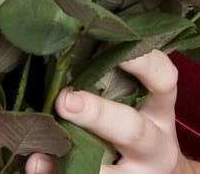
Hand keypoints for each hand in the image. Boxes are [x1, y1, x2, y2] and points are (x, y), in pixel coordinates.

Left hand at [26, 50, 193, 173]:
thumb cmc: (141, 127)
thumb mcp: (143, 103)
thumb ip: (119, 78)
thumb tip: (71, 38)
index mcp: (160, 110)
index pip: (164, 81)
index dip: (144, 62)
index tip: (113, 41)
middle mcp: (155, 144)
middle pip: (131, 130)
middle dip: (98, 114)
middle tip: (65, 99)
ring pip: (109, 172)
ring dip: (73, 157)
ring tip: (41, 146)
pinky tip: (35, 164)